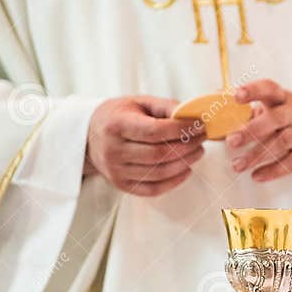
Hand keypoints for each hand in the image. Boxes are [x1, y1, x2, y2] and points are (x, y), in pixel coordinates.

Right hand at [85, 96, 204, 195]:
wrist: (89, 135)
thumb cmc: (119, 116)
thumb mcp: (139, 103)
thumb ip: (166, 107)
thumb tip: (193, 115)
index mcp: (117, 125)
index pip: (155, 131)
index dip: (182, 130)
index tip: (200, 125)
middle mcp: (114, 150)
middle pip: (159, 154)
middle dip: (187, 147)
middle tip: (202, 139)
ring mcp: (116, 171)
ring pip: (159, 173)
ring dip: (185, 163)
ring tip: (197, 152)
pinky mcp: (121, 185)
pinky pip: (152, 189)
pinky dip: (174, 182)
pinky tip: (186, 170)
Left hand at [226, 80, 291, 181]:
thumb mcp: (278, 106)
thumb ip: (251, 106)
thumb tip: (215, 96)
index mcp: (284, 98)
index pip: (269, 89)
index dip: (253, 91)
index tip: (236, 95)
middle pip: (274, 119)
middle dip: (251, 131)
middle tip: (231, 141)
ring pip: (281, 144)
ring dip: (257, 156)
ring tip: (237, 166)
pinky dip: (273, 170)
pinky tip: (257, 176)